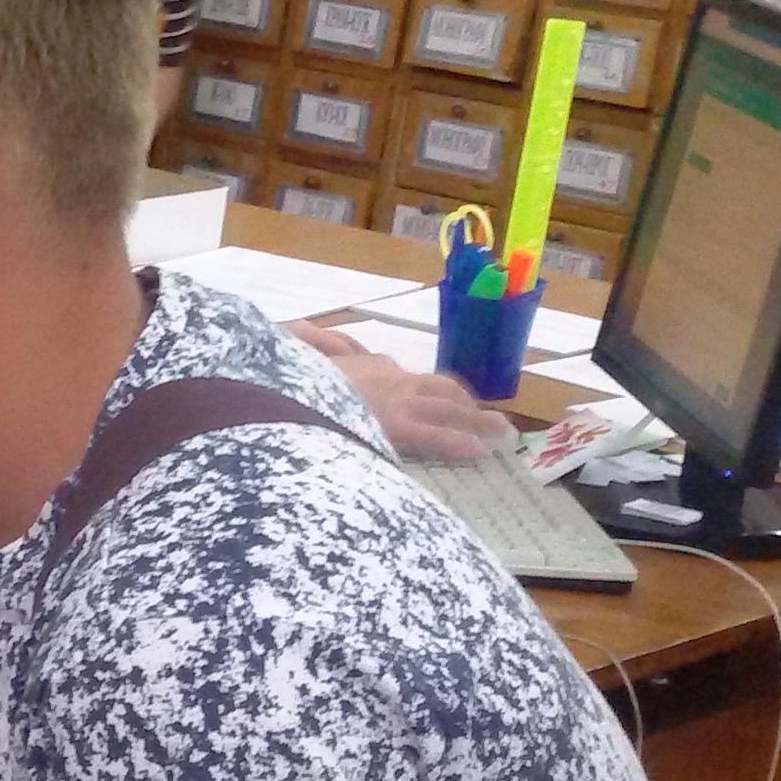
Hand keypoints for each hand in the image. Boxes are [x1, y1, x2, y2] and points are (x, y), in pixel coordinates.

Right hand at [290, 324, 513, 462]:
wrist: (281, 391)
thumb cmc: (284, 377)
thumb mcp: (293, 351)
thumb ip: (307, 342)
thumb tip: (298, 329)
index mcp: (364, 364)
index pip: (401, 374)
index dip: (422, 388)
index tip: (436, 400)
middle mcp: (389, 378)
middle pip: (439, 387)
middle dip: (465, 402)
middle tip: (487, 417)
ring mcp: (396, 401)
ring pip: (448, 407)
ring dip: (477, 419)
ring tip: (500, 432)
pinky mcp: (397, 425)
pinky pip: (438, 435)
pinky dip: (461, 443)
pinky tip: (480, 452)